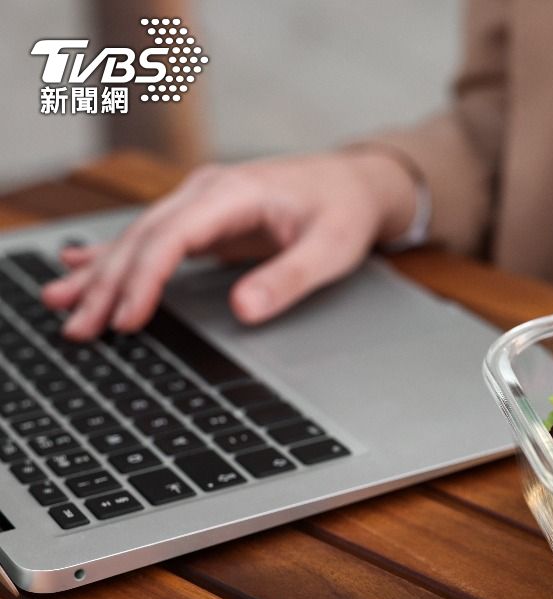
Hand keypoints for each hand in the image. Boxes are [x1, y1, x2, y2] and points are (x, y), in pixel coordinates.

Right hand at [42, 150, 416, 339]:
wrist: (356, 182)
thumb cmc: (345, 211)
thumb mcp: (331, 250)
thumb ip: (288, 279)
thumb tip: (244, 309)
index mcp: (234, 192)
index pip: (172, 237)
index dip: (145, 280)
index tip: (127, 319)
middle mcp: (208, 191)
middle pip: (144, 238)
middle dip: (107, 284)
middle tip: (77, 327)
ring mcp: (202, 201)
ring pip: (140, 238)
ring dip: (103, 274)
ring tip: (62, 305)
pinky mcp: (204, 217)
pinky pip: (153, 238)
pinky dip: (117, 256)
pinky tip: (83, 267)